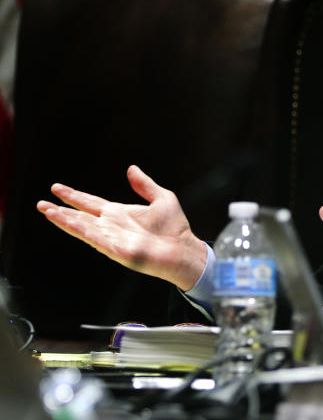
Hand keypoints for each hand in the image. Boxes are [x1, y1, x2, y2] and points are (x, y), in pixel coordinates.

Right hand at [36, 165, 208, 290]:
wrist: (184, 249)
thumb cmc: (176, 228)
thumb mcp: (161, 198)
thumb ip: (145, 185)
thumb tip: (132, 169)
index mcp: (120, 214)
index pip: (91, 203)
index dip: (74, 196)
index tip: (57, 188)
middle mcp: (112, 226)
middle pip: (81, 216)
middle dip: (61, 210)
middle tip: (41, 203)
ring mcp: (112, 239)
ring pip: (82, 227)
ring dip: (64, 220)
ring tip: (47, 211)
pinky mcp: (116, 250)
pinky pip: (94, 238)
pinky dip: (80, 230)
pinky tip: (67, 223)